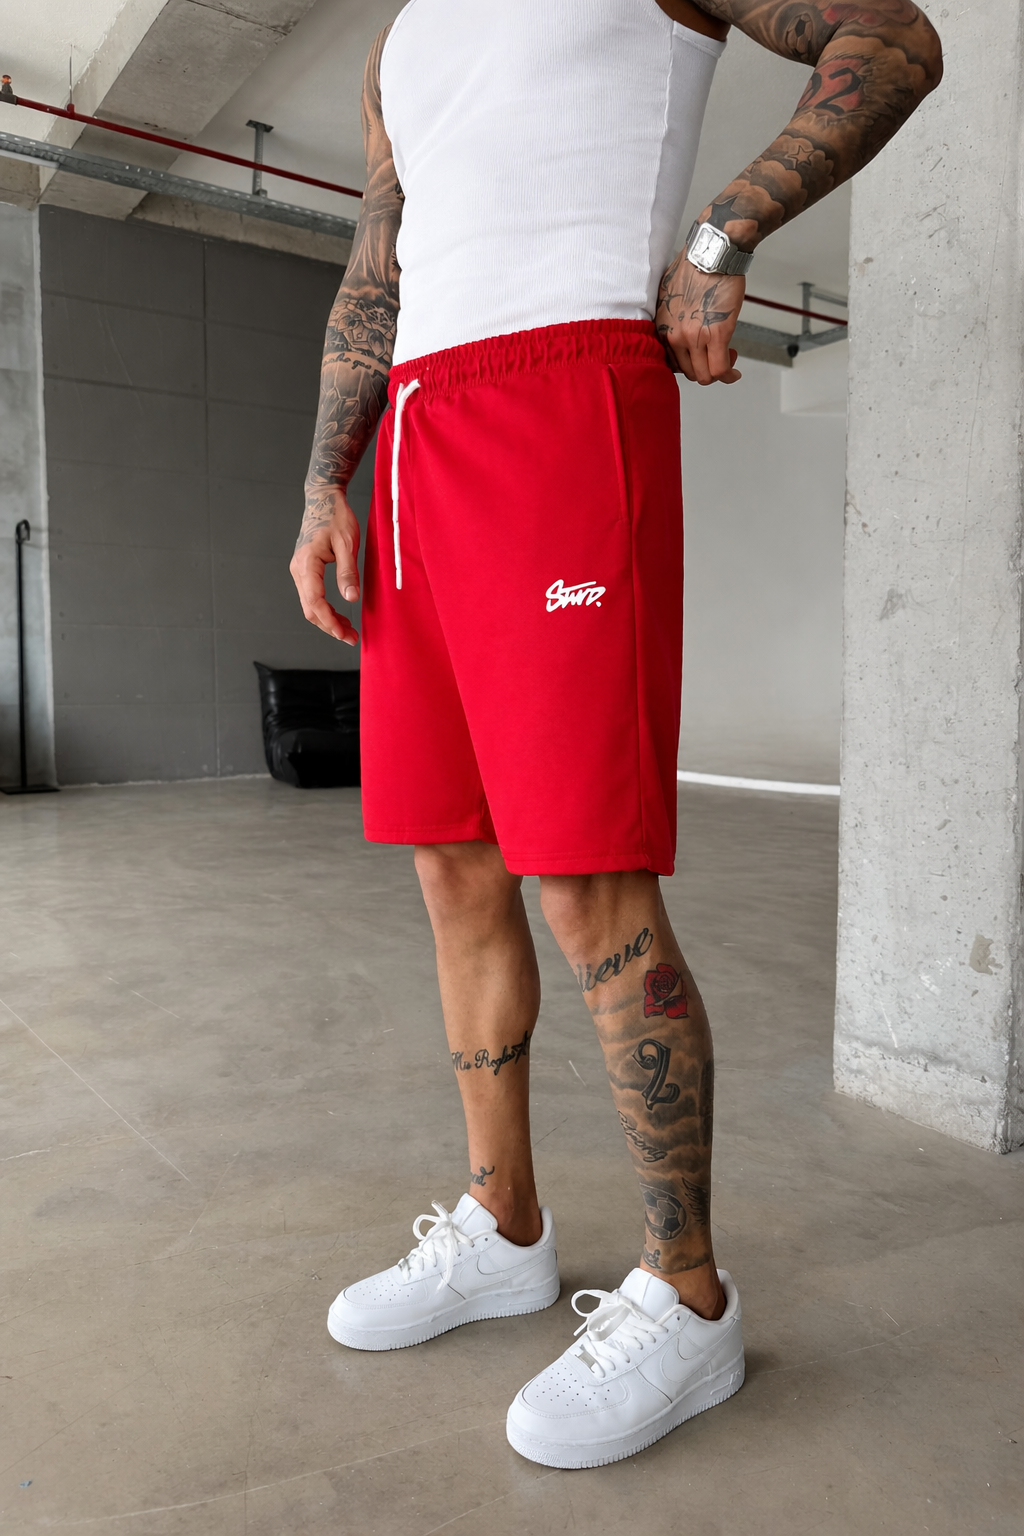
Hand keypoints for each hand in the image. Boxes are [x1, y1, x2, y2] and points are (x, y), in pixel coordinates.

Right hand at [289, 485, 360, 645]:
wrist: (323, 499)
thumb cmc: (336, 517)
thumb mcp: (347, 543)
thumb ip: (348, 572)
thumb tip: (351, 599)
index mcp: (307, 563)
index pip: (315, 602)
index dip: (330, 621)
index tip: (345, 634)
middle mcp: (298, 569)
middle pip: (310, 609)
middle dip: (329, 626)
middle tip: (351, 638)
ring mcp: (299, 570)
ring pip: (309, 605)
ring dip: (327, 620)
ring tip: (348, 630)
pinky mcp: (304, 570)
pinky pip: (311, 596)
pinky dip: (324, 609)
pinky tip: (339, 615)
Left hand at [656, 252, 743, 385]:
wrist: (711, 253)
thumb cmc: (694, 266)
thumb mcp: (670, 294)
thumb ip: (673, 316)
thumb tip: (683, 324)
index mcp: (662, 327)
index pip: (671, 362)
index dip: (688, 364)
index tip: (698, 358)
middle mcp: (675, 336)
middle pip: (688, 372)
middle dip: (704, 369)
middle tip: (716, 358)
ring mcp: (695, 338)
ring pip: (704, 375)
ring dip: (717, 373)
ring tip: (728, 360)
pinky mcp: (717, 335)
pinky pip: (720, 368)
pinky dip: (729, 375)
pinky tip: (734, 372)